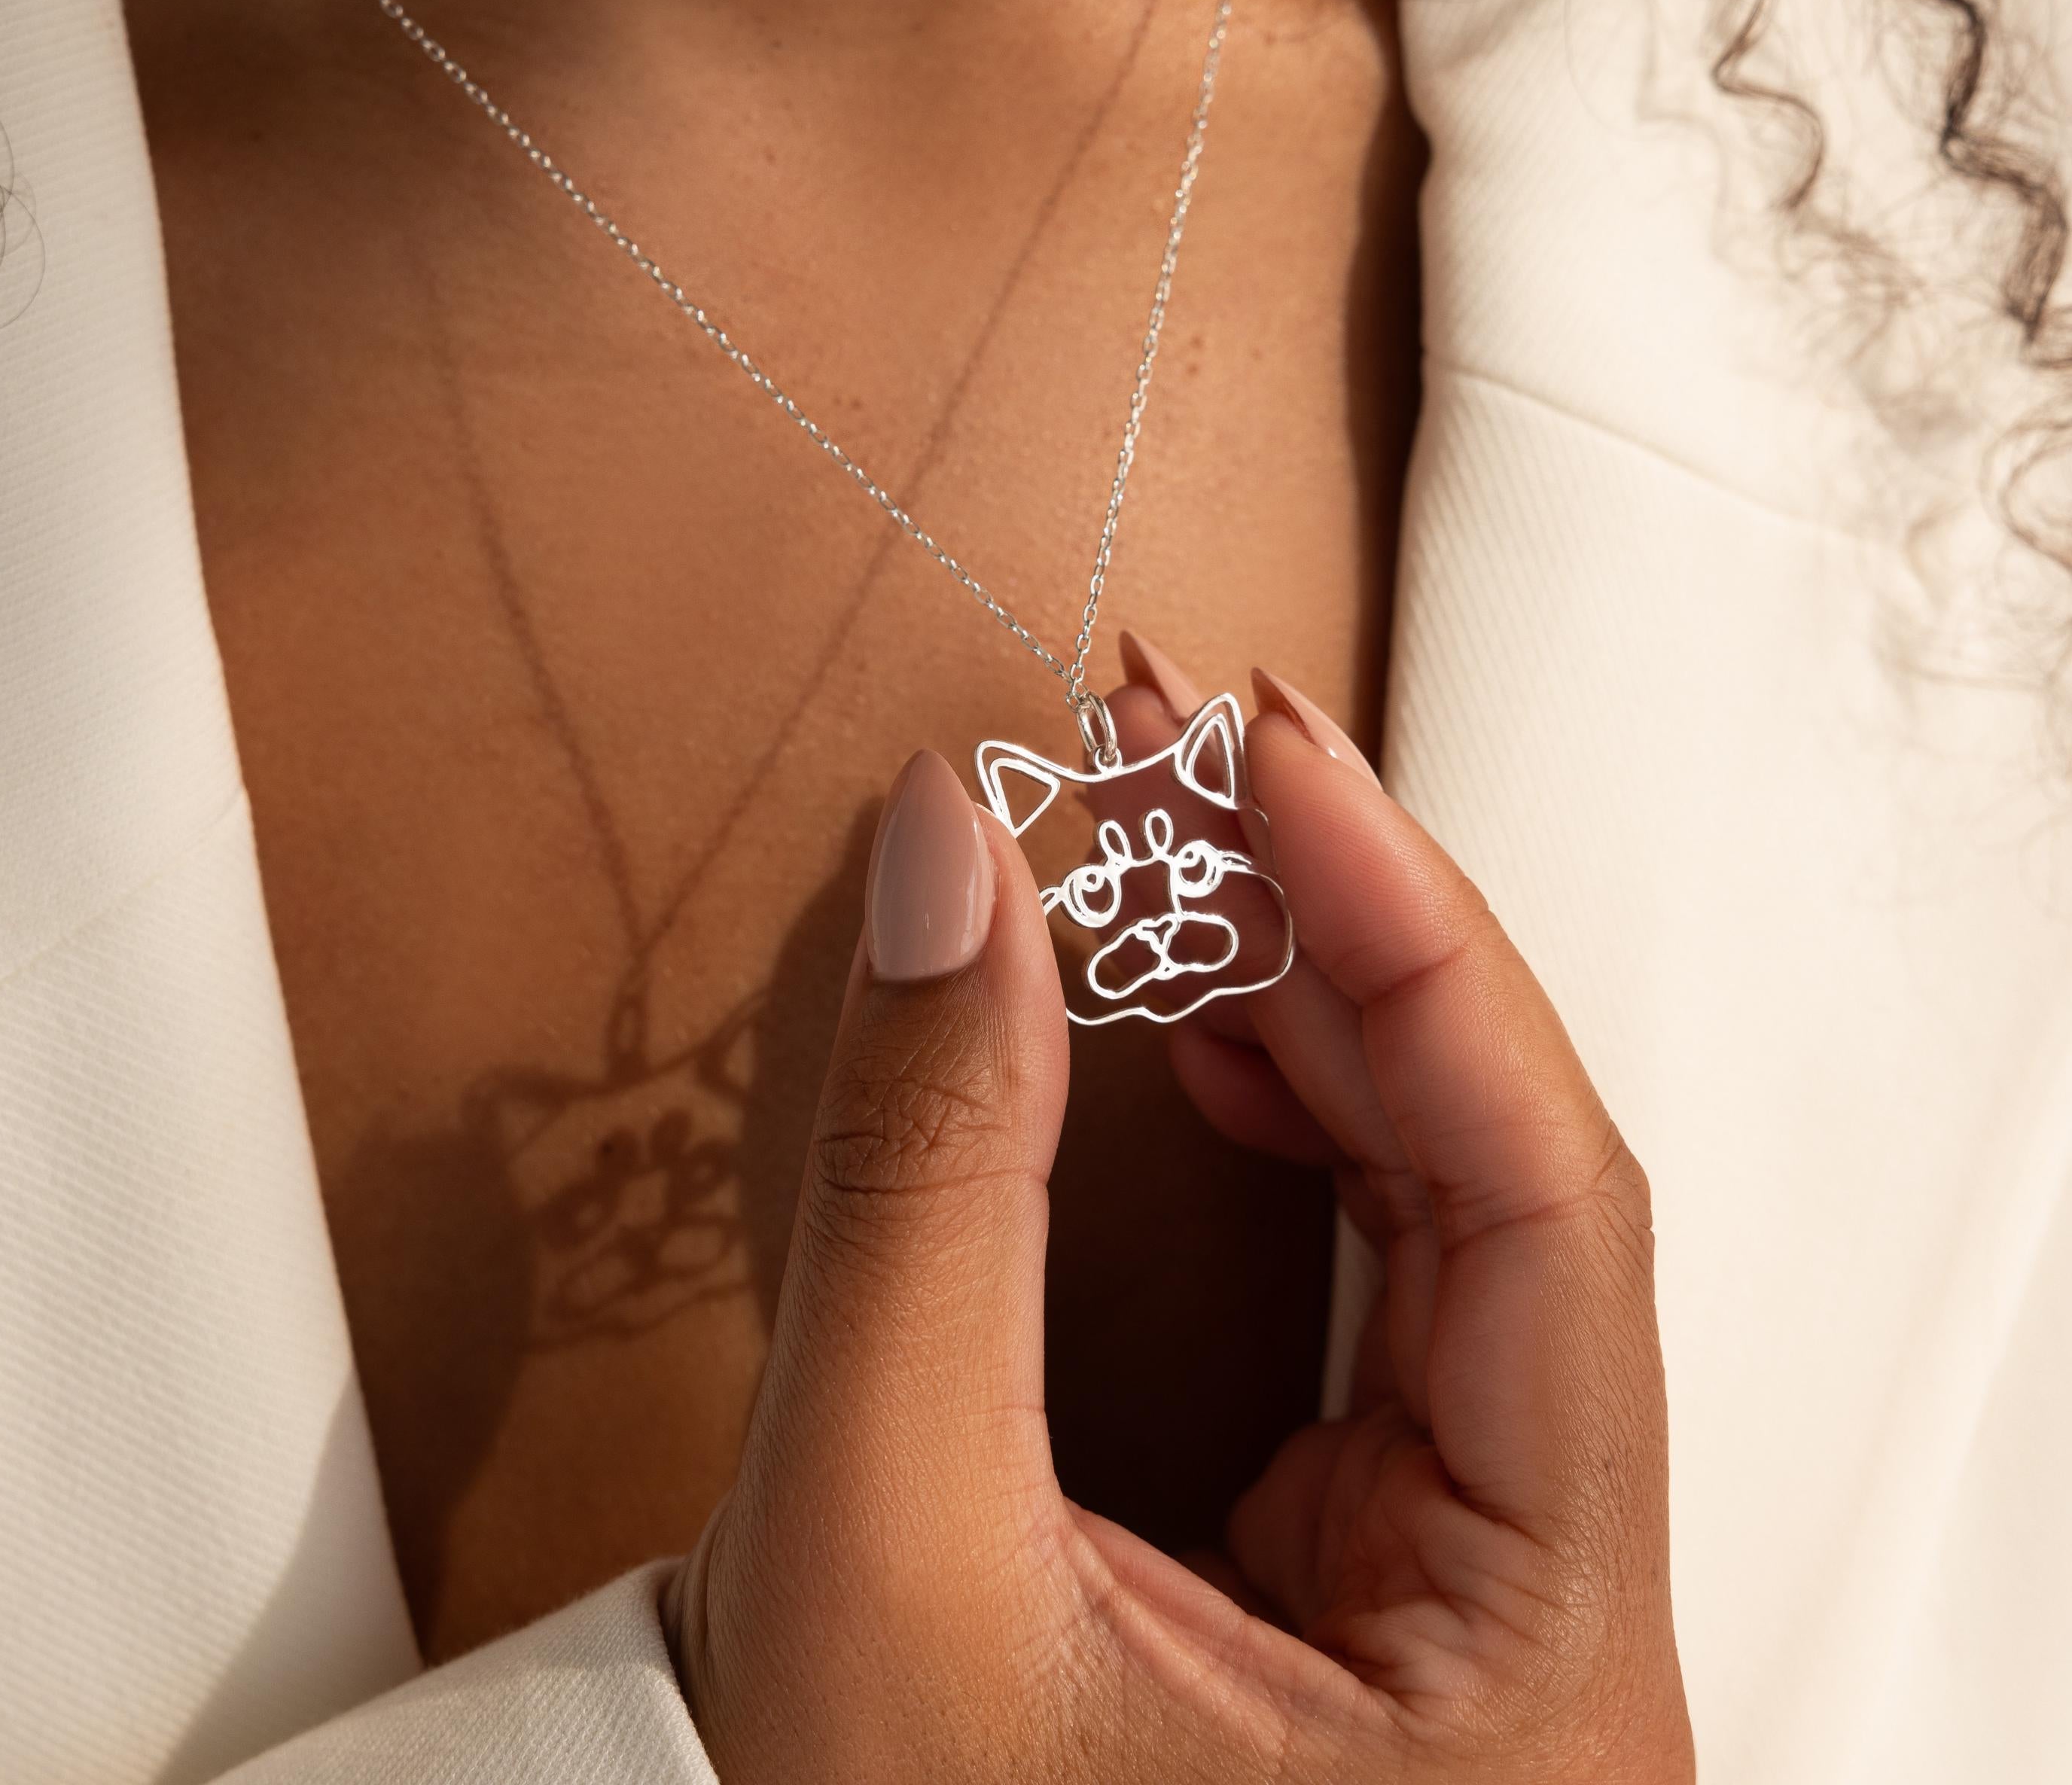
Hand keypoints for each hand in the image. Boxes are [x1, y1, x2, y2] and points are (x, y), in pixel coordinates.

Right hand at [665, 670, 1693, 1782]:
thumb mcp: (878, 1527)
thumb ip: (927, 1172)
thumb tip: (953, 852)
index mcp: (1529, 1678)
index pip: (1544, 1207)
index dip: (1410, 939)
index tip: (1272, 752)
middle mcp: (1551, 1632)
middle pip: (1507, 1183)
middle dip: (1341, 934)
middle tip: (1185, 752)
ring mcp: (1476, 1592)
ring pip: (1454, 1210)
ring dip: (1320, 1000)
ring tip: (1183, 848)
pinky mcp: (1386, 1556)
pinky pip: (1390, 1276)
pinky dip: (1301, 1114)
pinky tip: (1217, 1020)